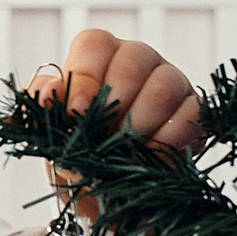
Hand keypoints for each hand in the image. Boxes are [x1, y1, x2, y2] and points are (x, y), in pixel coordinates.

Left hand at [28, 30, 203, 215]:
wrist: (108, 192)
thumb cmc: (78, 152)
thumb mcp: (51, 132)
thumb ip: (42, 110)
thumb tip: (50, 92)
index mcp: (98, 57)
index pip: (95, 44)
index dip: (85, 76)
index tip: (75, 112)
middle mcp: (136, 60)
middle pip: (134, 60)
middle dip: (115, 104)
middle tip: (103, 138)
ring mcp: (170, 81)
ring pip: (165, 86)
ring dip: (141, 123)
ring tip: (125, 151)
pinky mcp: (194, 110)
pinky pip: (191, 113)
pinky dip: (169, 139)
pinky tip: (150, 157)